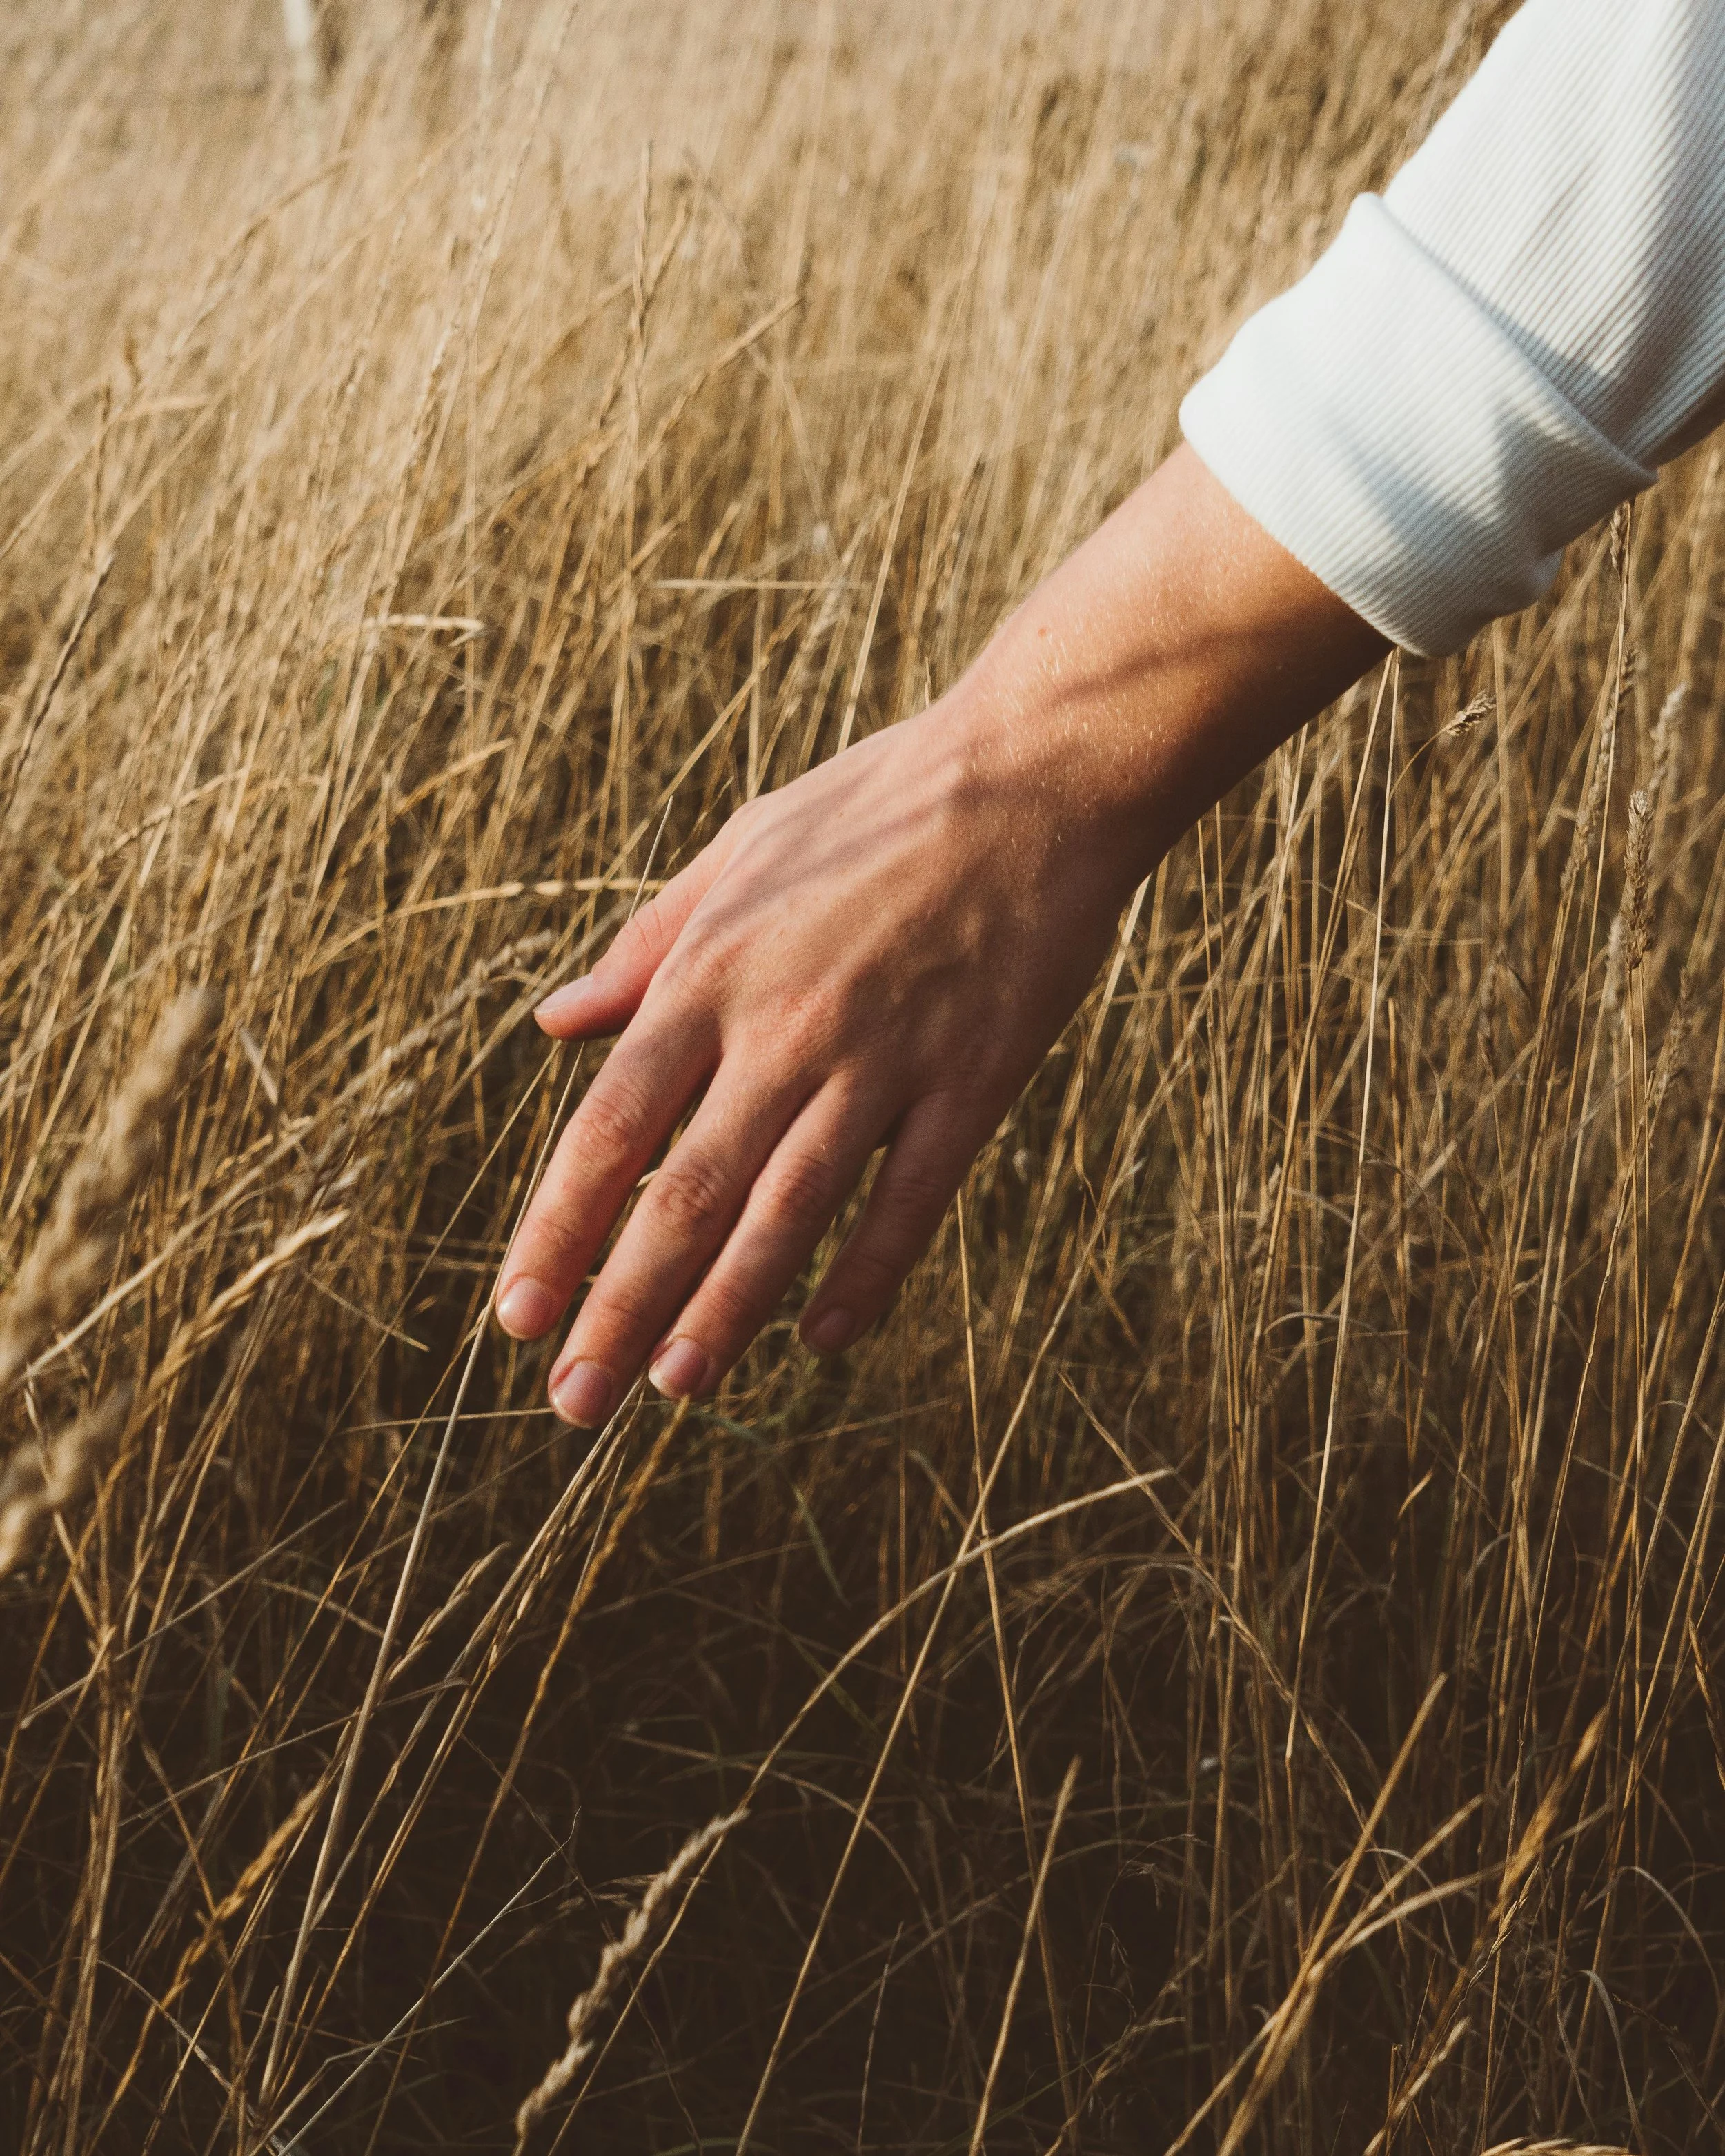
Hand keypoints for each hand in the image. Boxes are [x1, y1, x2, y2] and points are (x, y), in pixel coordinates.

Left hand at [494, 447, 1385, 1423]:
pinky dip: (864, 1276)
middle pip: (683, 1197)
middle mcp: (785, 1028)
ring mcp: (884, 1061)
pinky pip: (909, 1203)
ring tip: (674, 1388)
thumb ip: (645, 946)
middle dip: (620, 1308)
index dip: (558, 1231)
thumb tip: (555, 1022)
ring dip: (724, 1312)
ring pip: (787, 1216)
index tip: (518, 1315)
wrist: (1036, 774)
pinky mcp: (973, 1082)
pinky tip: (822, 1337)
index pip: (609, 1128)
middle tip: (575, 1401)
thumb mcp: (738, 850)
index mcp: (715, 972)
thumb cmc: (877, 803)